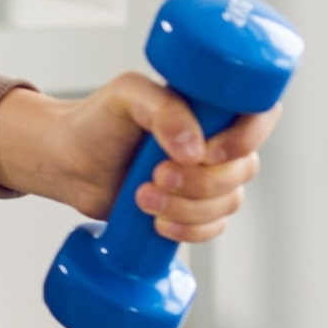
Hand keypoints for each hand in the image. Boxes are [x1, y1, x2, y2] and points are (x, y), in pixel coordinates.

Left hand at [0, 79, 279, 244]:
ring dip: (188, 208)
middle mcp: (216, 142)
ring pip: (229, 202)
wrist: (67, 161)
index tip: (208, 152)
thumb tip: (194, 149)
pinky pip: (214, 228)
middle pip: (243, 169)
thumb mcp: (126, 96)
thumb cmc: (96, 122)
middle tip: (154, 175)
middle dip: (200, 181)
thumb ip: (163, 109)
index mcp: (209, 107)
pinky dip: (189, 230)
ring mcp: (206, 178)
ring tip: (141, 197)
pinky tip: (158, 224)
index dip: (246, 139)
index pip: (259, 116)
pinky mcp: (191, 209)